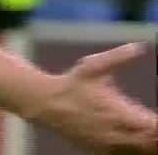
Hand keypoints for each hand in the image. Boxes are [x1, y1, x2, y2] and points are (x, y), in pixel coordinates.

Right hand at [30, 43, 157, 153]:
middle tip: (153, 125)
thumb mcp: (93, 67)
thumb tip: (139, 46)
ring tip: (147, 134)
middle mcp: (116, 133)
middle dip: (156, 136)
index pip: (153, 127)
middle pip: (150, 143)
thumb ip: (118, 57)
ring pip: (138, 152)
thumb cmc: (71, 83)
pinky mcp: (99, 151)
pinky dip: (132, 150)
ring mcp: (107, 145)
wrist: (44, 103)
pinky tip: (133, 142)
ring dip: (147, 144)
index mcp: (120, 113)